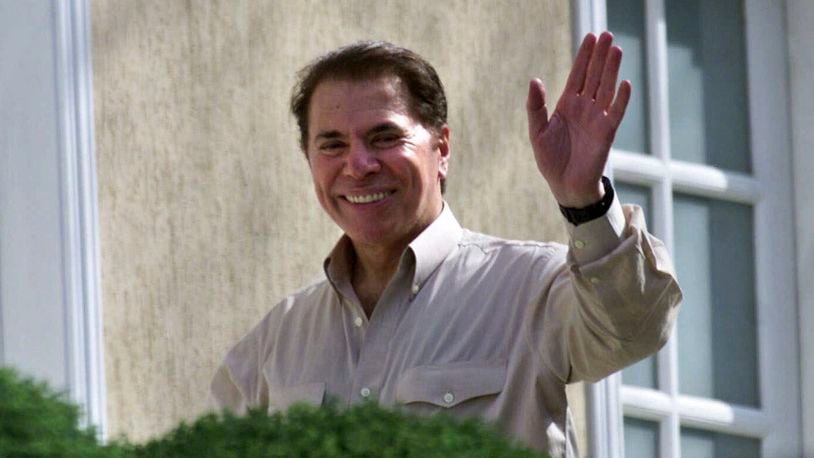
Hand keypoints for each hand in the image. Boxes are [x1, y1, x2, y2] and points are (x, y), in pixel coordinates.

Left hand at [526, 32, 630, 207]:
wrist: (565, 186)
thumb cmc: (551, 160)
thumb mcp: (537, 132)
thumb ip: (535, 107)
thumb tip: (535, 80)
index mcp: (567, 105)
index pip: (578, 75)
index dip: (584, 57)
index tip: (590, 37)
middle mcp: (584, 108)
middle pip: (594, 77)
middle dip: (600, 56)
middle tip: (607, 34)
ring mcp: (597, 119)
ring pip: (606, 89)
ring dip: (611, 70)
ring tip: (615, 50)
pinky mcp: (606, 134)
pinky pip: (615, 113)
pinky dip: (620, 99)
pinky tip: (624, 83)